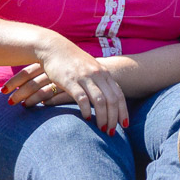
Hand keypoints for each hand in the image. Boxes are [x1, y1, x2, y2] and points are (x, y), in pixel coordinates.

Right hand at [3, 35, 128, 133]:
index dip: (123, 111)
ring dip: (103, 117)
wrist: (54, 48)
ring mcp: (85, 77)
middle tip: (112, 132)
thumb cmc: (73, 62)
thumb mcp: (91, 69)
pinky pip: (82, 98)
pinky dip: (87, 110)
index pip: (119, 95)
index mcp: (104, 74)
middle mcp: (98, 75)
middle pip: (112, 100)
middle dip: (114, 118)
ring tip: (102, 129)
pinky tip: (87, 118)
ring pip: (100, 101)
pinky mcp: (70, 81)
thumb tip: (108, 98)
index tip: (125, 125)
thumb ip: (100, 81)